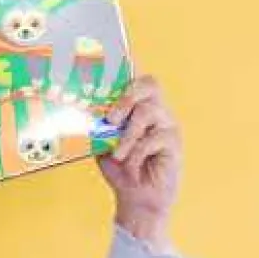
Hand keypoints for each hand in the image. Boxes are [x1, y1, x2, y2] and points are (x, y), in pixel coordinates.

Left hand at [98, 75, 181, 252]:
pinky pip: (154, 138)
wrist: (135, 198)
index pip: (137, 79)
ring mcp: (167, 125)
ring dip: (128, 134)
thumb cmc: (119, 167)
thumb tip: (84, 112)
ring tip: (118, 153)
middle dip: (126, 97)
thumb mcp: (101, 143)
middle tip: (111, 119)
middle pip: (150, 84)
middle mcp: (156, 110)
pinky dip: (137, 152)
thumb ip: (97, 126)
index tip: (119, 59)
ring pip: (149, 111)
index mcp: (137, 107)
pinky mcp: (174, 143)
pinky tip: (131, 164)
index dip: (131, 66)